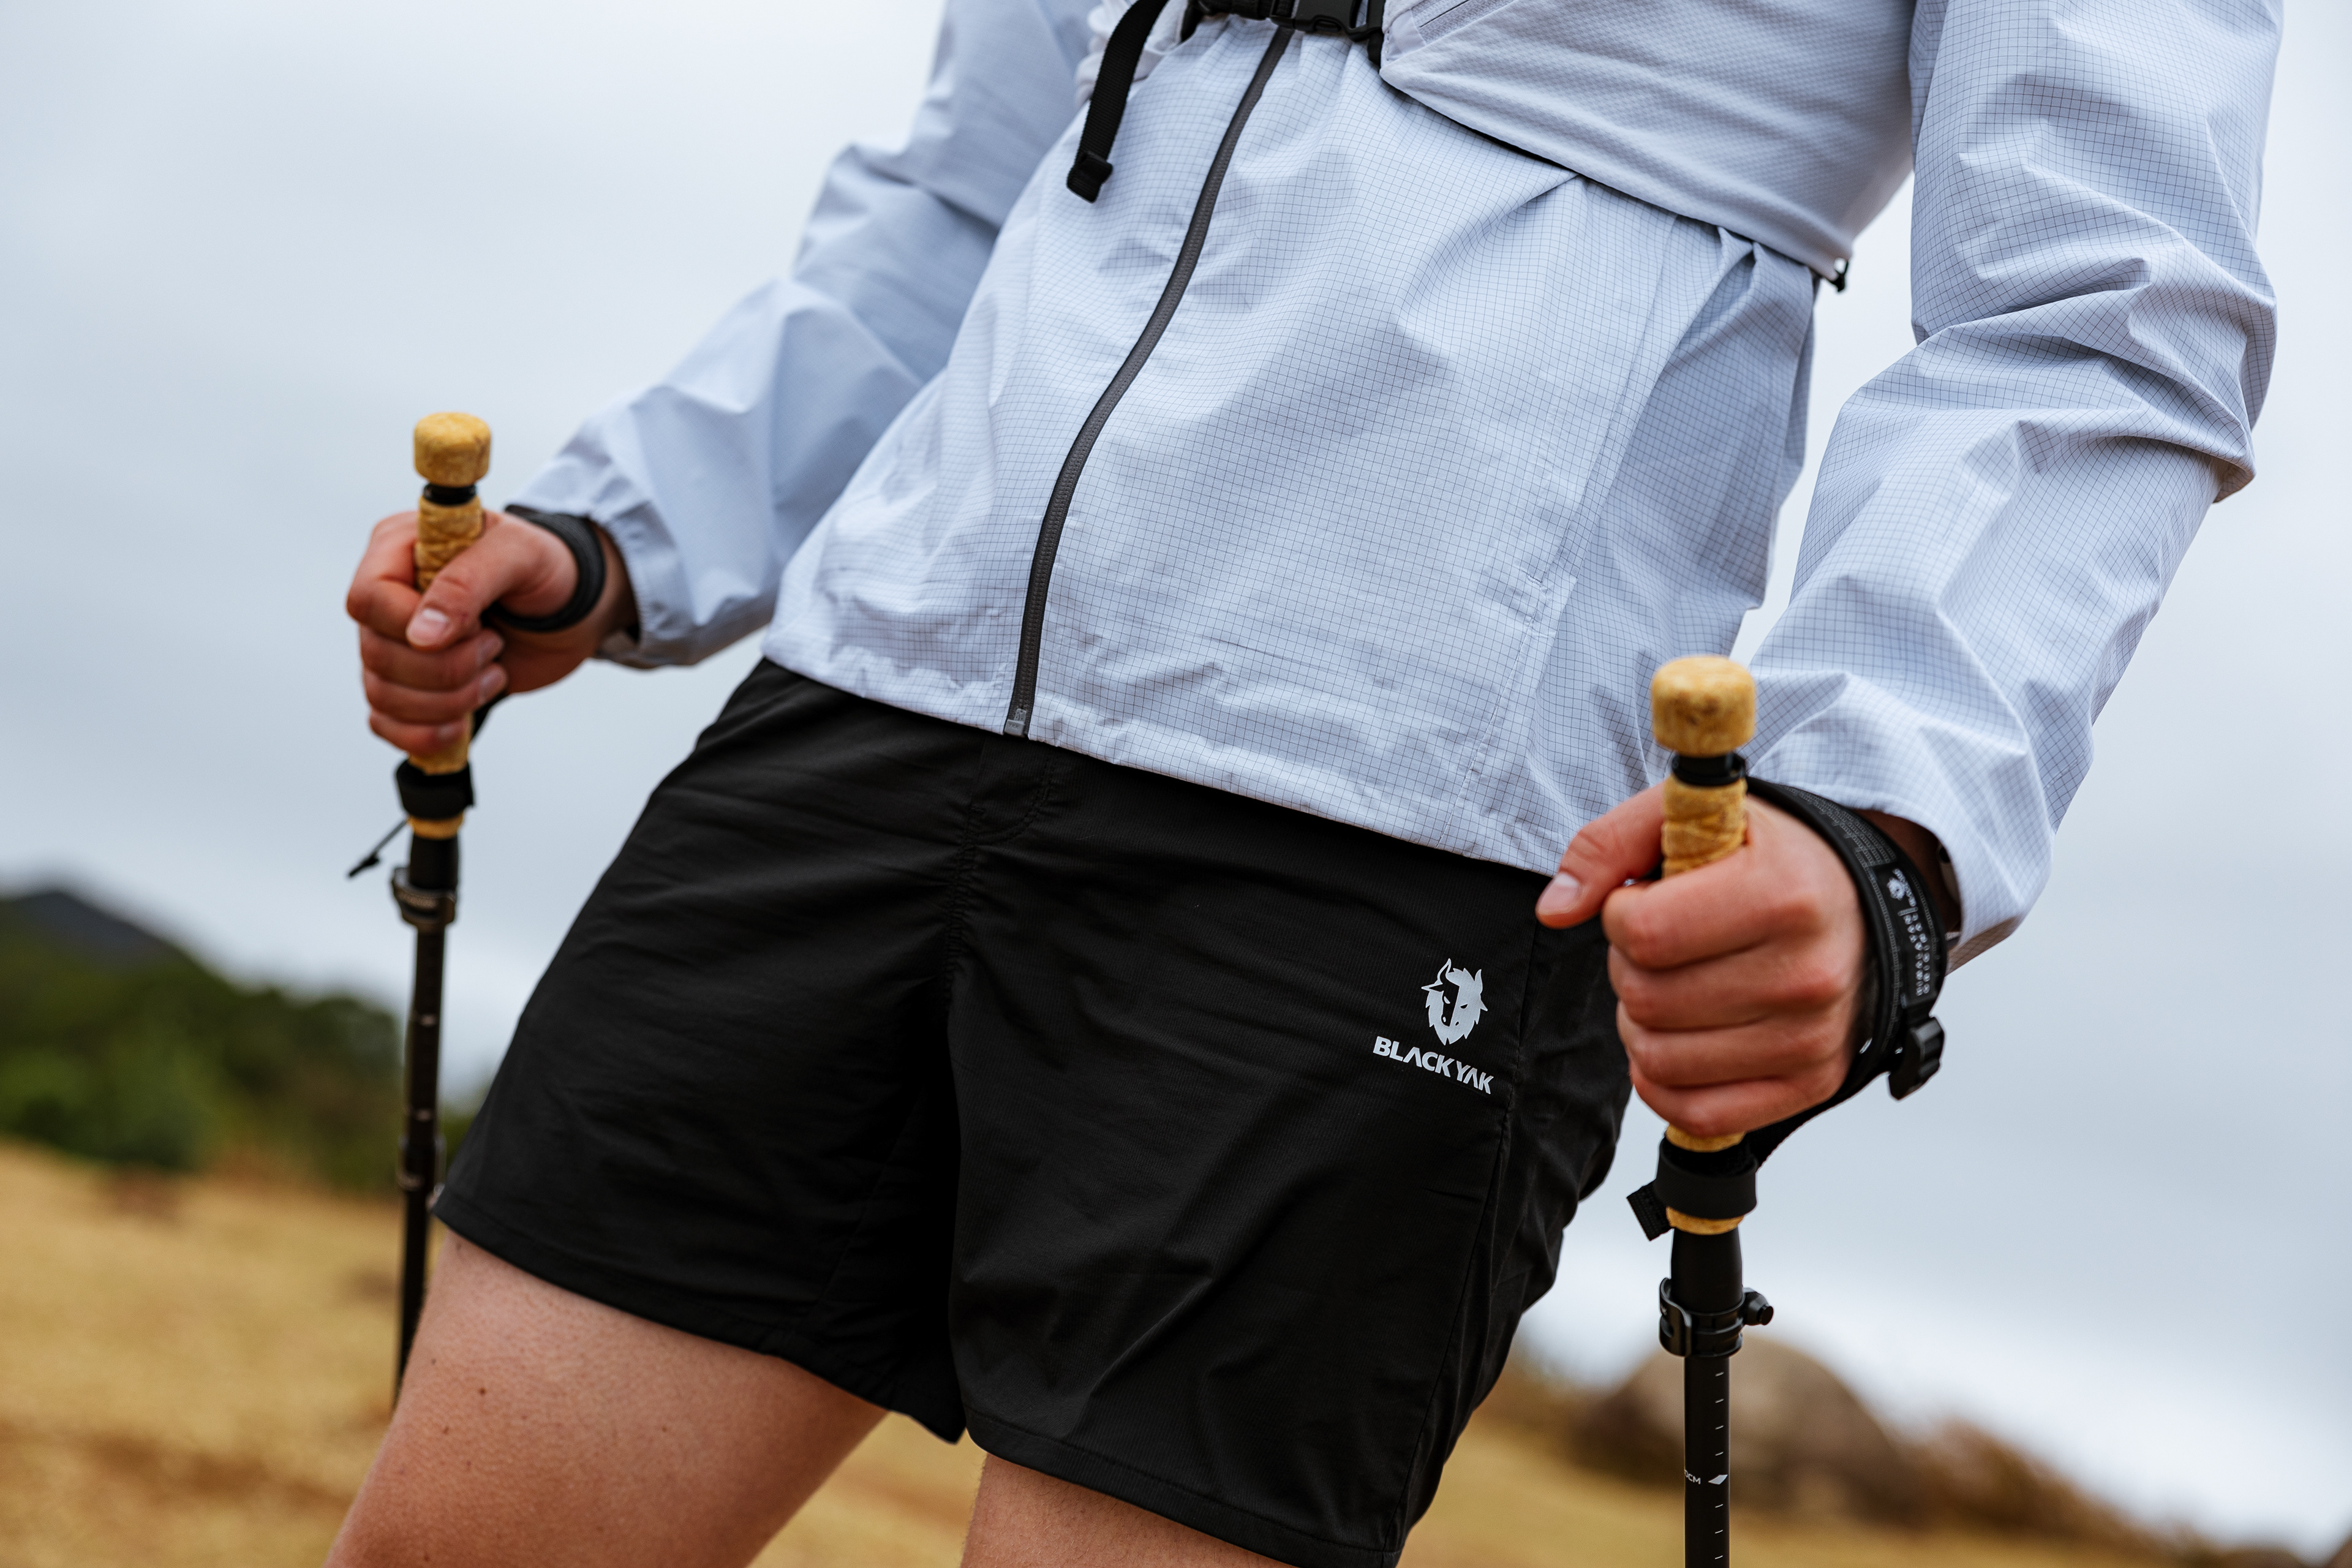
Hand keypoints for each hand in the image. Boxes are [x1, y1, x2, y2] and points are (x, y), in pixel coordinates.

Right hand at [346, 509, 635, 755]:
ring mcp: (393, 645)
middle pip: (379, 655)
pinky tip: (462, 723)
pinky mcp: (409, 686)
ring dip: (449, 701)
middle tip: (496, 645)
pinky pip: (386, 724)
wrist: (571, 609)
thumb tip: (421, 637)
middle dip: (449, 668)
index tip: (476, 625)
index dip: (415, 625)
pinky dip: (425, 734)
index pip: (368, 600)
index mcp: (398, 549)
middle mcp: (387, 599)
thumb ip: (467, 584)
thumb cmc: (546, 568)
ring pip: (382, 695)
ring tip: (494, 674)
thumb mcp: (519, 554)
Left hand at [1533, 787, 1866, 1138]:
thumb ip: (1608, 846)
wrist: (1854, 903)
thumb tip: (1554, 910)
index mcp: (1782, 892)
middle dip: (1628, 967)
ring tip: (1673, 984)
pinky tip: (1676, 1038)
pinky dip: (1663, 1083)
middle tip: (1660, 945)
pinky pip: (1698, 1115)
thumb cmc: (1765, 858)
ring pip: (1660, 1059)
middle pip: (1647, 998)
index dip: (1619, 915)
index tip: (1641, 901)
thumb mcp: (1686, 818)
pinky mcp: (1811, 1084)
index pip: (1645, 932)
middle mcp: (1807, 972)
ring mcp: (1812, 1037)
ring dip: (1642, 1024)